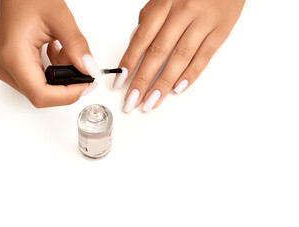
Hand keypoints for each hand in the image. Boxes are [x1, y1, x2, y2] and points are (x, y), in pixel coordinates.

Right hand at [0, 0, 100, 107]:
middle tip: (83, 68)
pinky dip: (54, 72)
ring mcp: (6, 69)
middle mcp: (5, 67)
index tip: (86, 85)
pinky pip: (37, 81)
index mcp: (12, 56)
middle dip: (67, 85)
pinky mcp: (11, 67)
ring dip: (61, 77)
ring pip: (41, 90)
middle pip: (41, 95)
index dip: (67, 95)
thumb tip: (89, 70)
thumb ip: (77, 46)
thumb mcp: (60, 18)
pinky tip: (57, 52)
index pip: (41, 94)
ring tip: (66, 52)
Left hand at [113, 0, 245, 112]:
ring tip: (151, 102)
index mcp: (164, 2)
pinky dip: (190, 75)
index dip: (129, 63)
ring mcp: (203, 21)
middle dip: (142, 81)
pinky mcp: (221, 30)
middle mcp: (183, 11)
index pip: (142, 38)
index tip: (120, 83)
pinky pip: (203, 57)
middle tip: (132, 101)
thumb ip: (150, 18)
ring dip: (163, 84)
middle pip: (158, 52)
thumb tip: (137, 46)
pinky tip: (177, 89)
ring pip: (180, 58)